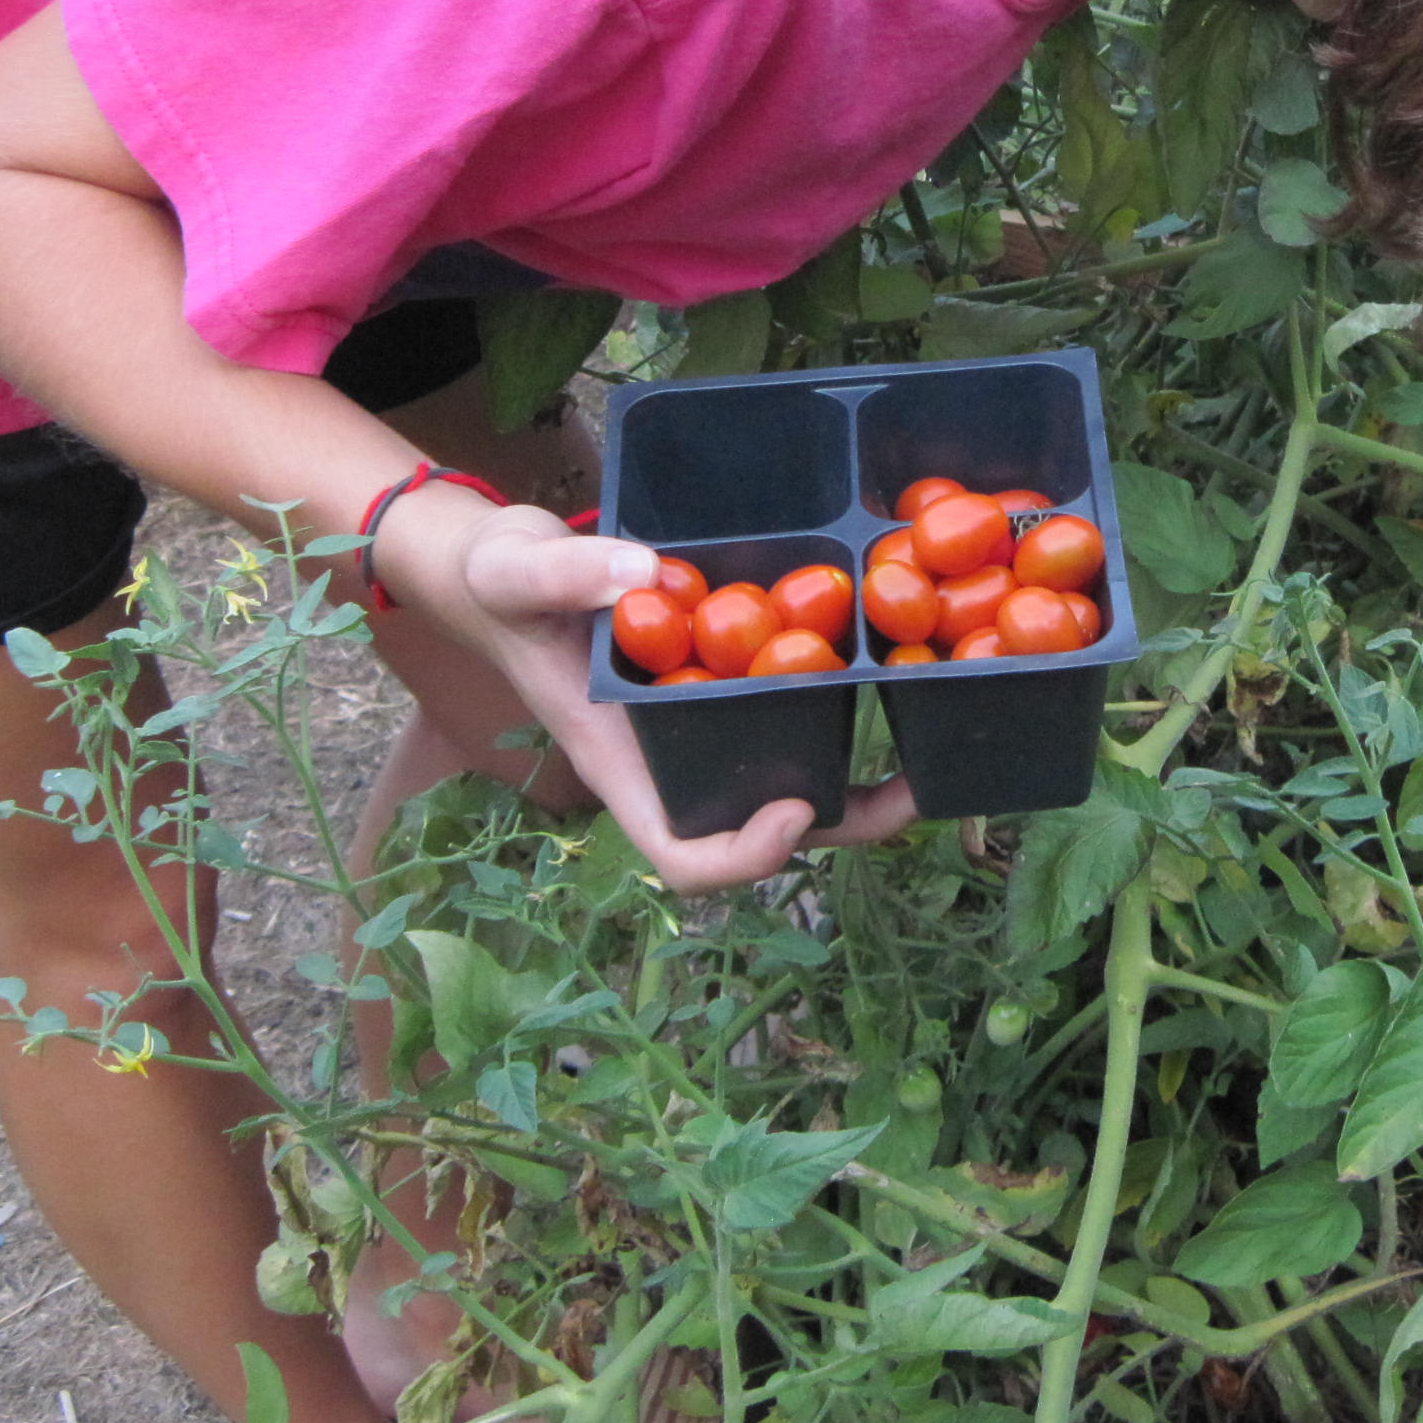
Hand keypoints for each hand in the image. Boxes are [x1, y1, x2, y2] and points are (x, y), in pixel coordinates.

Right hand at [386, 497, 917, 893]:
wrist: (500, 565)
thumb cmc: (495, 583)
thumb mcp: (513, 571)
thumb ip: (563, 574)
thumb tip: (640, 573)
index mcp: (619, 761)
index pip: (678, 854)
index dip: (742, 858)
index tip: (795, 810)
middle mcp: (666, 758)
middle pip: (756, 833)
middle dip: (839, 828)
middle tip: (912, 797)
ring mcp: (695, 724)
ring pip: (782, 780)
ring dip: (856, 785)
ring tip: (927, 759)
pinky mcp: (718, 679)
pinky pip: (782, 714)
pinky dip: (836, 709)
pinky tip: (885, 667)